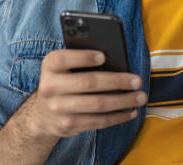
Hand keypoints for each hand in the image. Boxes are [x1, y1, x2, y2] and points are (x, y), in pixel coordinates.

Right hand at [22, 49, 146, 138]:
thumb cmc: (64, 80)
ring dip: (123, 101)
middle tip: (137, 81)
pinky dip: (118, 117)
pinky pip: (98, 121)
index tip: (103, 56)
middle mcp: (50, 87)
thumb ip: (82, 60)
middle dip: (117, 81)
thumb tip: (116, 61)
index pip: (63, 59)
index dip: (83, 57)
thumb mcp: (64, 67)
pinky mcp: (68, 125)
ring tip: (140, 97)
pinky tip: (130, 111)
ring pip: (97, 104)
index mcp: (50, 66)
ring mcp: (58, 109)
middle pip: (88, 82)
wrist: (42, 114)